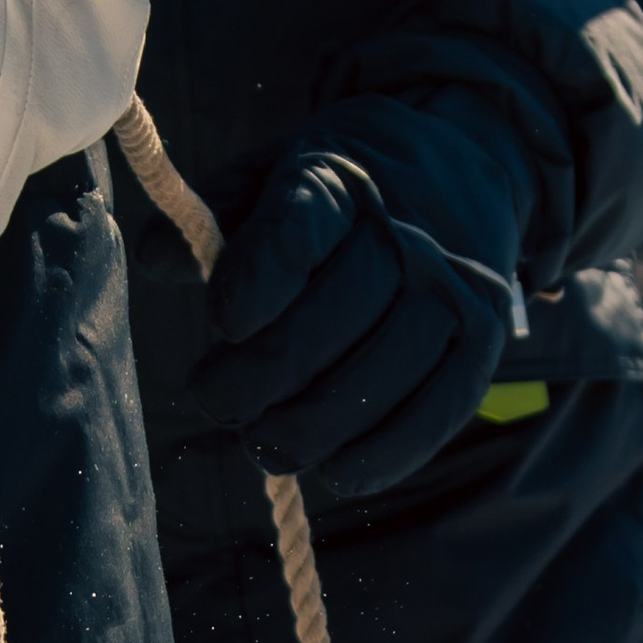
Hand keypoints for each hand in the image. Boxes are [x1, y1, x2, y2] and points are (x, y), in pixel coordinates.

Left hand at [184, 138, 514, 501]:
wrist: (461, 171)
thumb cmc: (340, 193)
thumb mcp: (269, 174)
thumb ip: (210, 215)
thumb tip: (159, 261)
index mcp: (340, 180)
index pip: (300, 230)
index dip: (258, 281)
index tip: (221, 324)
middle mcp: (409, 232)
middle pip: (338, 312)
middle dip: (267, 372)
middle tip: (216, 402)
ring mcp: (454, 290)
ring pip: (387, 371)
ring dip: (317, 424)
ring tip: (261, 445)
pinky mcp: (483, 344)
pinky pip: (440, 409)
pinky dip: (387, 452)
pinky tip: (337, 471)